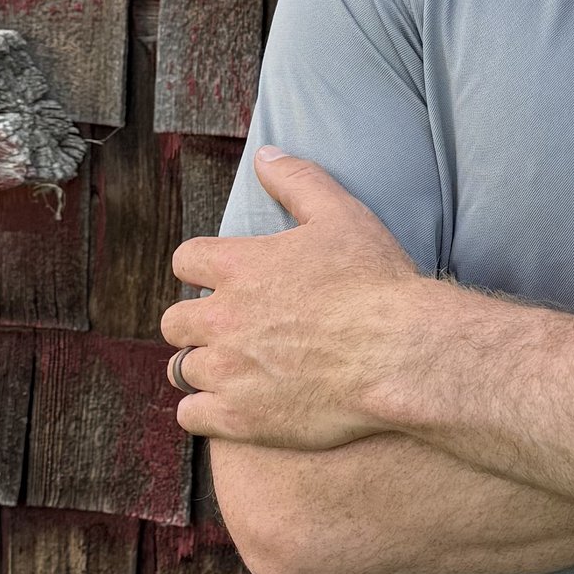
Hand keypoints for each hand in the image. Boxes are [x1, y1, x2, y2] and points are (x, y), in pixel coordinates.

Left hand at [163, 151, 435, 451]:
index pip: (185, 261)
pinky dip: (204, 412)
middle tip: (228, 331)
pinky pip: (191, 416)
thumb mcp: (341, 214)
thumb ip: (297, 180)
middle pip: (174, 321)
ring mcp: (227, 372)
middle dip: (195, 324)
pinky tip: (230, 408)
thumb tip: (266, 154)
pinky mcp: (239, 418)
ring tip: (231, 371)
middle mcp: (221, 319)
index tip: (221, 282)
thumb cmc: (375, 282)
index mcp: (237, 267)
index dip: (202, 270)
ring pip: (181, 369)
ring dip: (201, 368)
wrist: (400, 353)